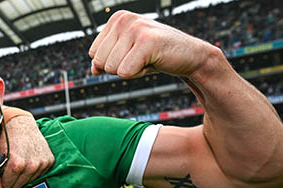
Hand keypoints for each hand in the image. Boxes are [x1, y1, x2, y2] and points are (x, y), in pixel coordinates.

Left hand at [0, 107, 53, 187]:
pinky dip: (34, 171)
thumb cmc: (9, 137)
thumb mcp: (0, 155)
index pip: (8, 185)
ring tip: (21, 163)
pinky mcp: (49, 161)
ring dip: (24, 175)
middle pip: (19, 185)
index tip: (4, 175)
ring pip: (30, 181)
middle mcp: (31, 165)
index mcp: (17, 164)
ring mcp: (42, 163)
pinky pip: (40, 174)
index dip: (4, 180)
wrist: (22, 123)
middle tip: (12, 168)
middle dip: (13, 179)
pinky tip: (29, 161)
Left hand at [89, 10, 214, 78]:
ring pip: (112, 69)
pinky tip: (153, 62)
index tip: (132, 54)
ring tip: (147, 59)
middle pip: (100, 62)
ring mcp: (136, 28)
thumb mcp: (126, 54)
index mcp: (116, 19)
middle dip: (120, 67)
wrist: (190, 56)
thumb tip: (93, 70)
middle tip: (141, 58)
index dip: (112, 62)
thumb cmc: (157, 54)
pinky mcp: (147, 41)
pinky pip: (125, 73)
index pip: (93, 54)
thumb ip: (106, 59)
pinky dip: (139, 74)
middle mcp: (124, 19)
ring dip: (131, 70)